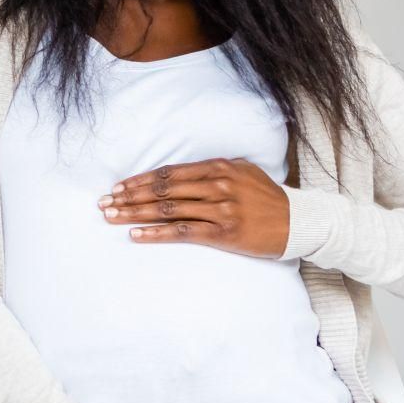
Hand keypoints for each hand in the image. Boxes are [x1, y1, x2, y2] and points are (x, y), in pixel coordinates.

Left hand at [97, 157, 288, 256]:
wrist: (299, 222)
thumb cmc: (267, 198)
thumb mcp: (242, 172)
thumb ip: (212, 170)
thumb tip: (177, 174)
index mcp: (218, 167)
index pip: (168, 173)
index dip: (139, 180)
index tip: (118, 187)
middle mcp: (217, 185)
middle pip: (162, 190)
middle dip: (129, 196)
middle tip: (104, 203)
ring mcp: (220, 210)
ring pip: (167, 211)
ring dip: (134, 214)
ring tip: (111, 217)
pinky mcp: (223, 233)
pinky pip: (181, 232)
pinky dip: (155, 233)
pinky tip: (136, 234)